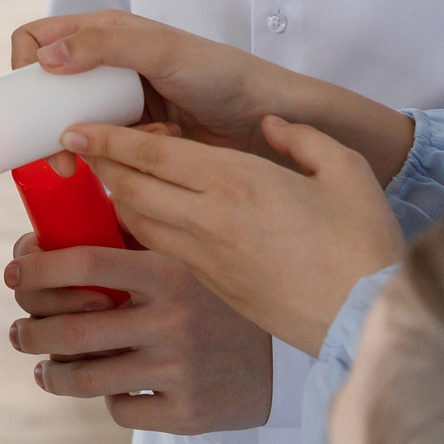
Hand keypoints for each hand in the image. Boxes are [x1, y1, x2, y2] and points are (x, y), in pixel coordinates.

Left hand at [4, 231, 272, 432]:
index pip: (84, 263)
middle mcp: (174, 319)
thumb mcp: (184, 257)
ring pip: (85, 378)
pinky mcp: (188, 412)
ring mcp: (181, 369)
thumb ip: (127, 239)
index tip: (13, 274)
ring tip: (42, 367)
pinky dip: (106, 400)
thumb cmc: (213, 299)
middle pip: (71, 330)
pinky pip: (120, 410)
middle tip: (18, 331)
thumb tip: (41, 237)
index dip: (37, 270)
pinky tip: (107, 388)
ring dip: (50, 373)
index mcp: (169, 270)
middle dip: (29, 332)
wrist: (285, 360)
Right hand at [16, 12, 415, 179]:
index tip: (27, 101)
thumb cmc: (222, 75)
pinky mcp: (132, 140)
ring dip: (78, 146)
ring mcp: (118, 105)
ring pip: (69, 126)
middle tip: (54, 155)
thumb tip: (45, 59)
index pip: (37, 41)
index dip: (23, 67)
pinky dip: (110, 161)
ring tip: (94, 168)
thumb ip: (105, 44)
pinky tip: (138, 163)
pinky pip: (100, 153)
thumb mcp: (161, 50)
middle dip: (41, 123)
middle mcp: (105, 66)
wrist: (268, 123)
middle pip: (45, 91)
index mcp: (105, 32)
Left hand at [63, 116, 406, 355]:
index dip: (108, 139)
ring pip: (138, 224)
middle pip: (131, 188)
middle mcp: (210, 220)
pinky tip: (143, 224)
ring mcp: (206, 261)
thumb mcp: (347, 172)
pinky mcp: (213, 290)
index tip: (75, 129)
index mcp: (238, 182)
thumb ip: (304, 138)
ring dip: (117, 199)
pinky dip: (140, 236)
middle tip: (78, 150)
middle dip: (100, 166)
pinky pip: (161, 255)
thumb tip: (272, 125)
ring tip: (109, 180)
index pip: (153, 153)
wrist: (368, 317)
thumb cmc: (364, 243)